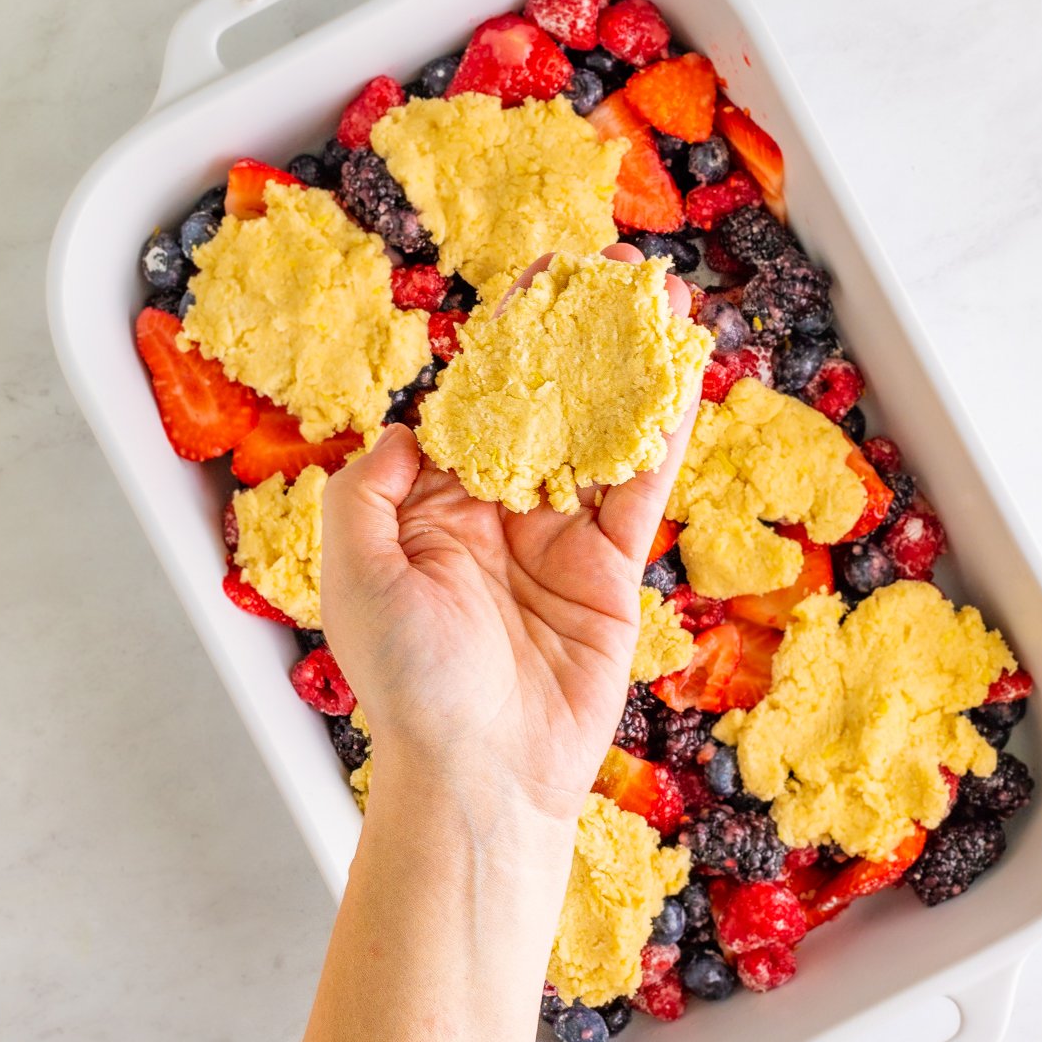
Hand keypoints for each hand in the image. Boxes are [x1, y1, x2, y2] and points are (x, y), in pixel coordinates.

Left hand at [320, 245, 700, 831]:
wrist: (478, 773)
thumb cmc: (408, 683)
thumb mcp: (355, 573)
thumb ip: (368, 488)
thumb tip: (409, 426)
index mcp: (432, 504)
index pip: (475, 400)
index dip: (507, 335)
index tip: (539, 276)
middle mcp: (497, 510)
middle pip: (545, 401)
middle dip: (579, 334)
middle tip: (613, 269)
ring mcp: (558, 538)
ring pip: (601, 434)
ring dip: (633, 367)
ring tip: (665, 302)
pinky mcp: (610, 570)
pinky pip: (640, 488)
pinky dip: (665, 432)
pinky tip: (686, 376)